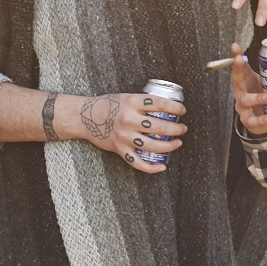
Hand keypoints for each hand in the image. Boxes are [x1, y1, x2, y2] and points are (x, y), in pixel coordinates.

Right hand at [71, 92, 186, 173]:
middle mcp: (128, 120)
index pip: (159, 104)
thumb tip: (165, 106)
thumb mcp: (125, 97)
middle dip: (176, 129)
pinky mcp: (120, 149)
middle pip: (160, 127)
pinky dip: (152, 168)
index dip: (175, 108)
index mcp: (131, 103)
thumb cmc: (106, 105)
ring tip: (177, 143)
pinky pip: (138, 163)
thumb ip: (141, 102)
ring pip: (153, 146)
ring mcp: (124, 136)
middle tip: (182, 128)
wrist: (83, 117)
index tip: (182, 110)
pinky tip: (162, 166)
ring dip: (170, 146)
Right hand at [229, 43, 266, 135]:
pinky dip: (262, 119)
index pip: (240, 67)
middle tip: (242, 60)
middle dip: (238, 69)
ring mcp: (243, 106)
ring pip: (246, 100)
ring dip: (259, 97)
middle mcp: (241, 92)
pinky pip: (253, 120)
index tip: (235, 47)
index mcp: (246, 81)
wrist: (260, 121)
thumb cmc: (262, 98)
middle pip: (237, 80)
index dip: (237, 57)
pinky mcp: (248, 120)